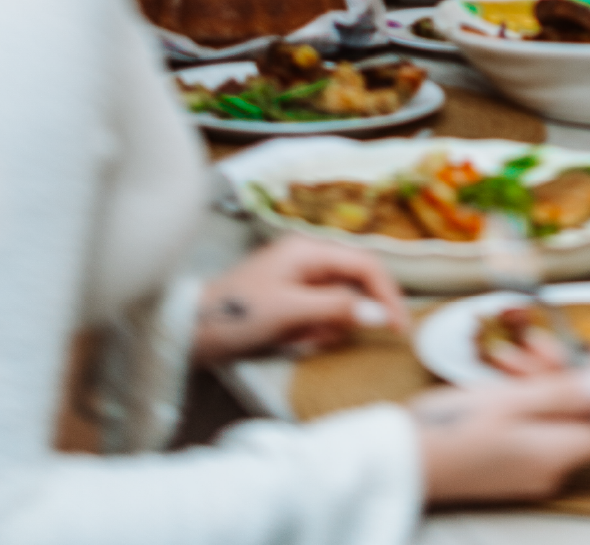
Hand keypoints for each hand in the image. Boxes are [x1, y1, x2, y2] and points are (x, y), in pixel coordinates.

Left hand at [191, 234, 407, 364]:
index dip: (387, 294)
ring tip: (295, 340)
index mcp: (309, 249)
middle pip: (352, 286)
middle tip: (318, 338)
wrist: (189, 331)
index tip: (400, 328)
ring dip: (323, 327)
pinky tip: (288, 340)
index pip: (365, 265)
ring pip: (336, 304)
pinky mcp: (288, 298)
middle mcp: (307, 258)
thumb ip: (338, 308)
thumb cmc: (237, 314)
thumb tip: (381, 314)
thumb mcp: (290, 311)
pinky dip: (310, 331)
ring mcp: (297, 278)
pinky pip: (317, 314)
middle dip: (342, 317)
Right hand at [411, 371, 589, 505]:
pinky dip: (525, 396)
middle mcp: (552, 466)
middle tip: (539, 343)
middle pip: (584, 413)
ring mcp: (531, 466)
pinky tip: (502, 373)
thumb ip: (569, 392)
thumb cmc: (454, 428)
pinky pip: (535, 424)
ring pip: (556, 413)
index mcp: (559, 453)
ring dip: (542, 378)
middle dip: (568, 371)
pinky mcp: (511, 461)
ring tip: (511, 354)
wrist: (403, 461)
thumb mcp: (514, 399)